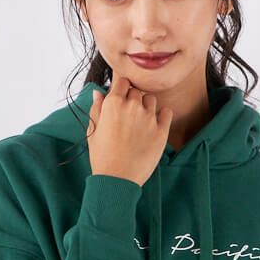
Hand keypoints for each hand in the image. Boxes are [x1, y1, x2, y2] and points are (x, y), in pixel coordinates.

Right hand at [86, 70, 172, 187]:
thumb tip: (99, 92)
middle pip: (137, 91)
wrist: (117, 179)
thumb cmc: (102, 157)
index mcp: (113, 104)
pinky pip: (166, 112)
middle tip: (129, 116)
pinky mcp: (161, 130)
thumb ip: (97, 109)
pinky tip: (153, 126)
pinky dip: (162, 115)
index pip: (122, 80)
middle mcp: (132, 106)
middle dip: (133, 99)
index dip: (121, 88)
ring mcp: (148, 118)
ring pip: (151, 100)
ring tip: (140, 123)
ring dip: (146, 106)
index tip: (121, 96)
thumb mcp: (93, 131)